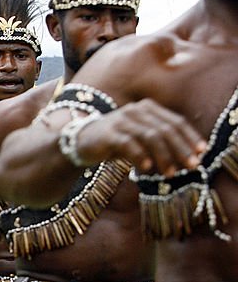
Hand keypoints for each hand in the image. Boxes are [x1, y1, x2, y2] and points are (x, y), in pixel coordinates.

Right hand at [74, 99, 205, 175]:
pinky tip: (146, 168)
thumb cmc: (114, 142)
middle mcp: (135, 110)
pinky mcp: (108, 134)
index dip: (189, 137)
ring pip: (150, 136)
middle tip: (191, 166)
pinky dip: (140, 156)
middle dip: (180, 149)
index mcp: (147, 108)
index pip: (175, 121)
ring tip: (170, 173)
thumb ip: (160, 142)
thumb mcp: (140, 139)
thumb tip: (187, 157)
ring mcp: (121, 121)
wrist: (79, 142)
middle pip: (165, 129)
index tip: (201, 153)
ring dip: (163, 156)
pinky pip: (128, 144)